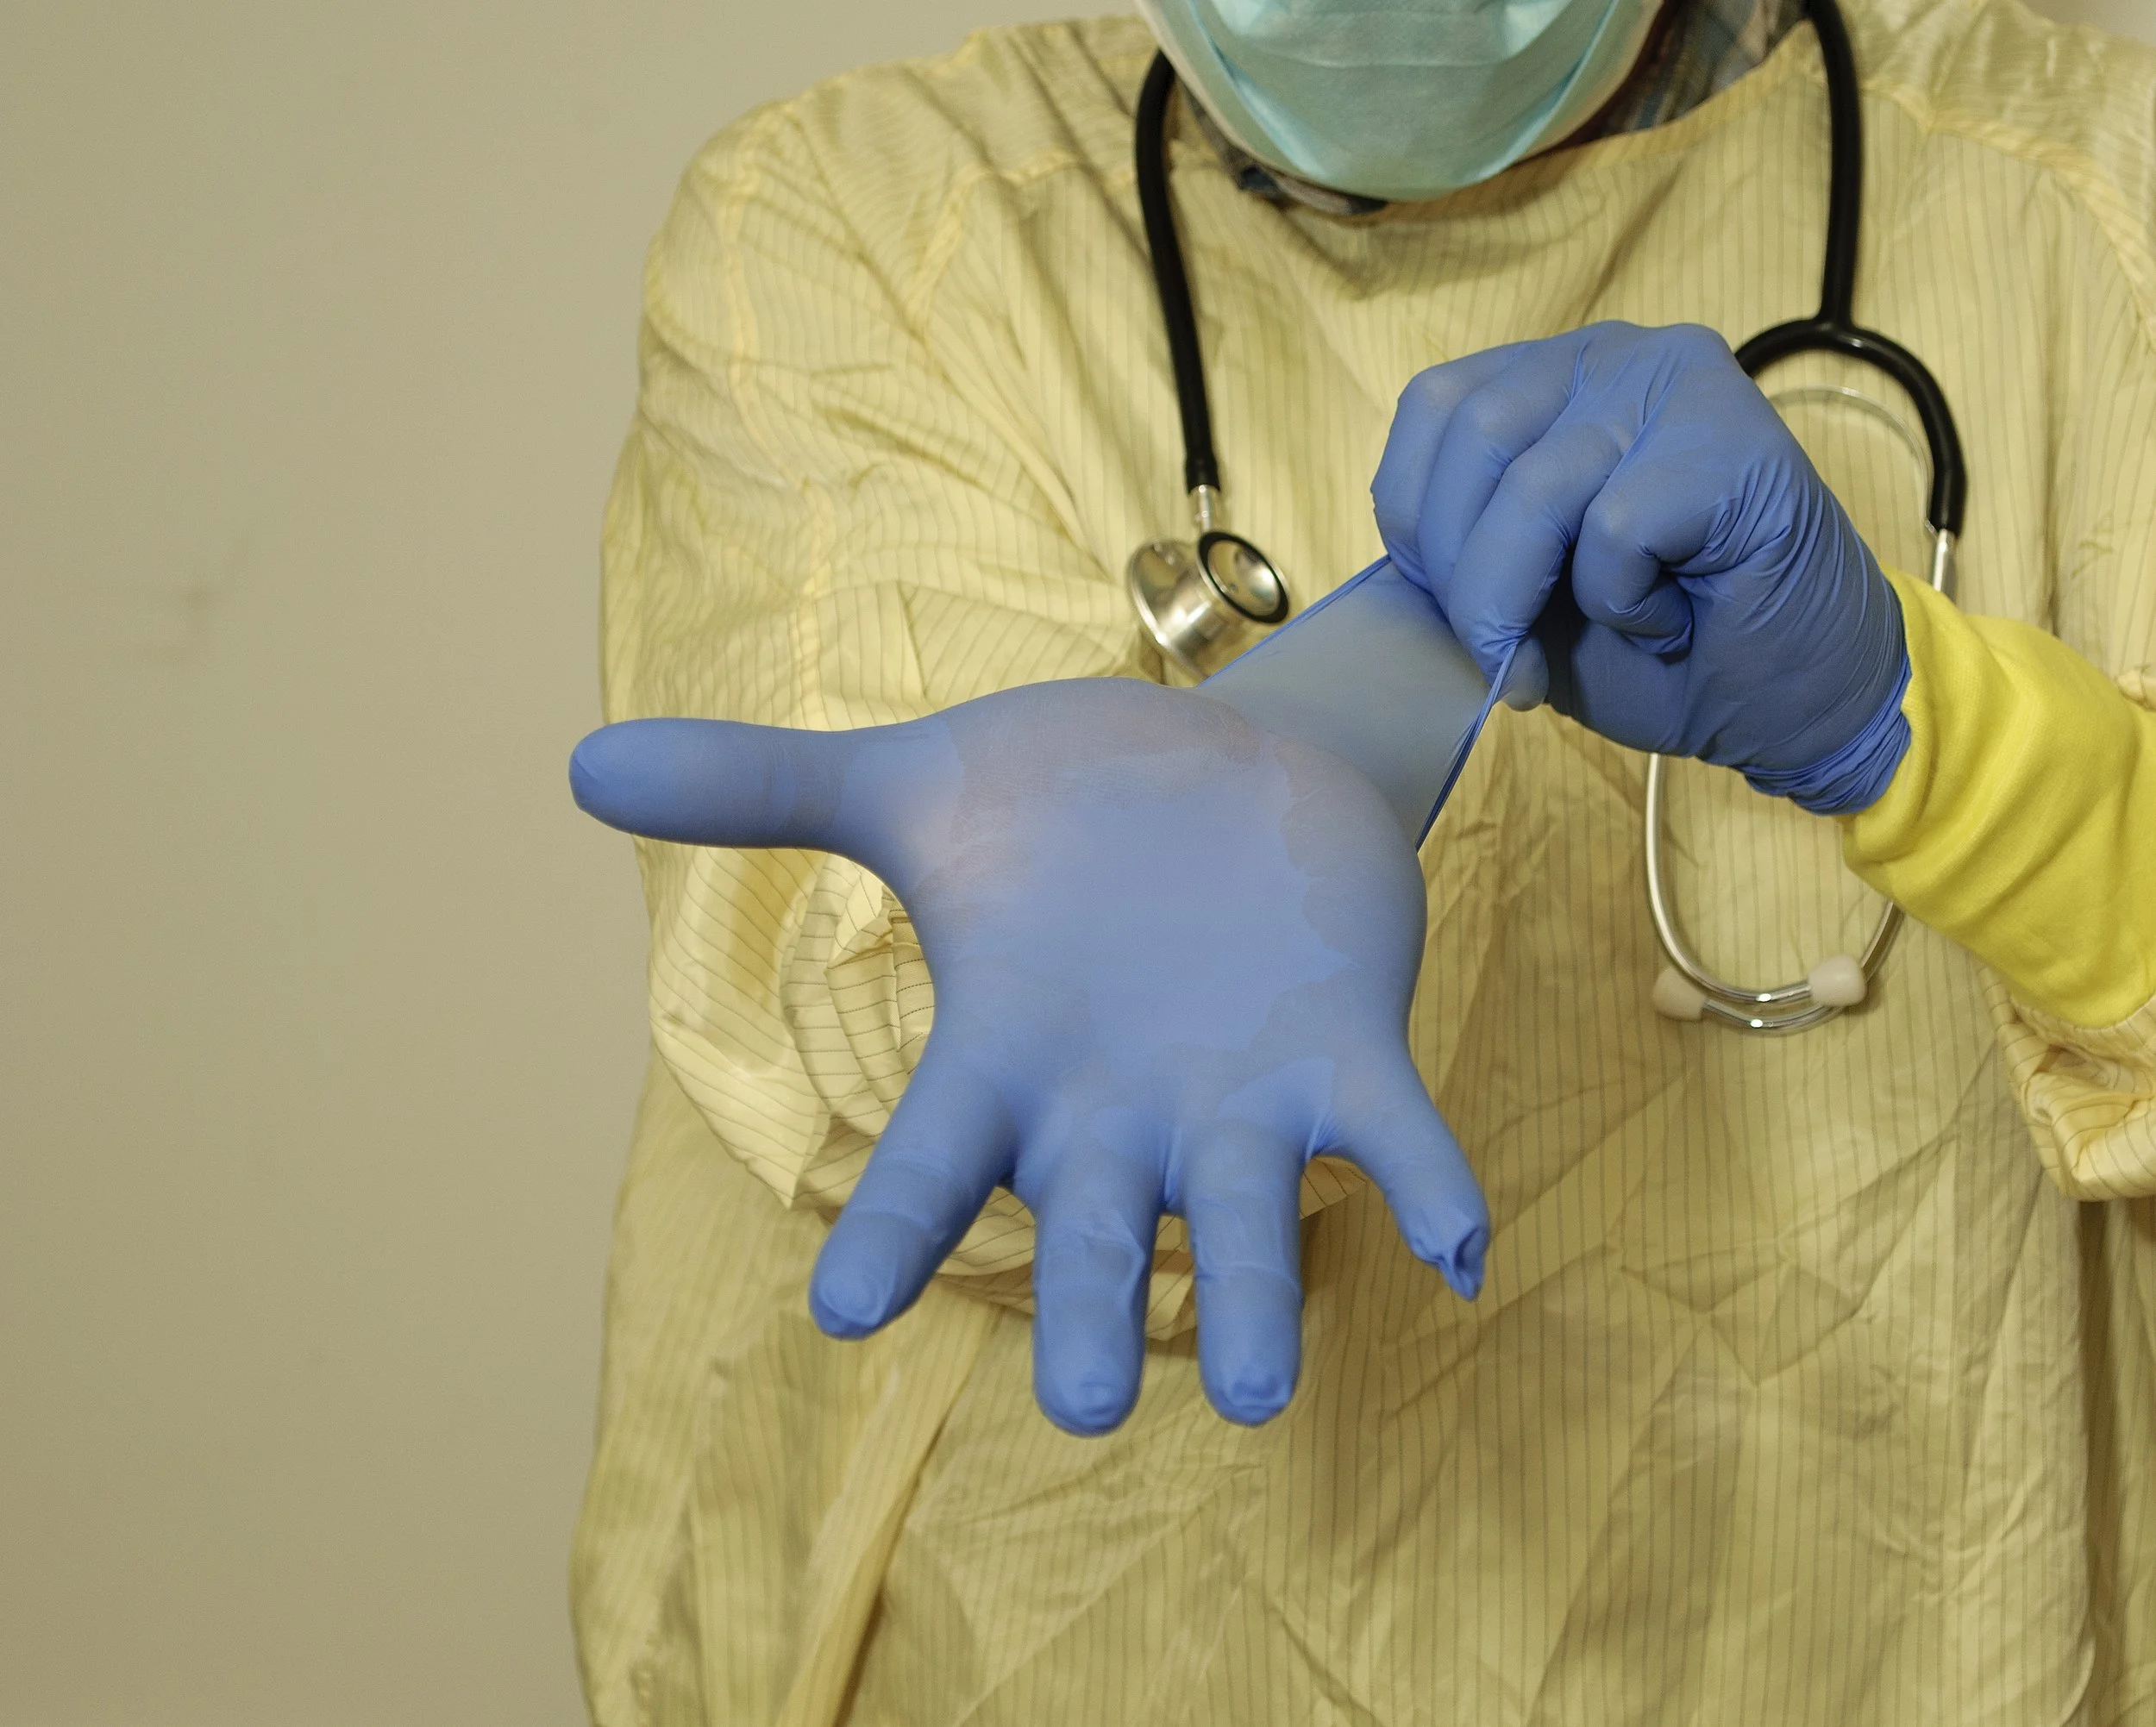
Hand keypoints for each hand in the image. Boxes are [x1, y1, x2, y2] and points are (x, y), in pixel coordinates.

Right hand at [570, 678, 1488, 1433]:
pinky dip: (1428, 1188)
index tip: (843, 1313)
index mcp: (1007, 1058)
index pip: (931, 1162)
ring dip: (1250, 1303)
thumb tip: (582, 764)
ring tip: (1253, 1393)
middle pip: (1087, 1234)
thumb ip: (764, 791)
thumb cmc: (1060, 800)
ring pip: (1242, 1222)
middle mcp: (1114, 1109)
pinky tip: (1460, 1244)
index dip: (894, 1233)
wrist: (1225, 762)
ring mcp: (1234, 1093)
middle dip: (1086, 1311)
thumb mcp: (914, 786)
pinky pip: (1394, 1140)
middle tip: (1079, 1404)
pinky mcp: (1346, 1056)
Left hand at [1372, 322, 1910, 813]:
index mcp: (1554, 377)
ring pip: (1534, 486)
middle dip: (1464, 577)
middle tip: (1502, 654)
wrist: (1792, 699)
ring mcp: (1679, 384)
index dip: (1416, 518)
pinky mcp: (1731, 441)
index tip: (1456, 605)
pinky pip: (1614, 529)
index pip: (1434, 406)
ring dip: (1530, 599)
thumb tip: (1400, 566)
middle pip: (1473, 436)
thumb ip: (1464, 553)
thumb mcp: (1526, 599)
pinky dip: (1621, 602)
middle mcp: (1615, 354)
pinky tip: (1670, 615)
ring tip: (1592, 635)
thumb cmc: (1659, 646)